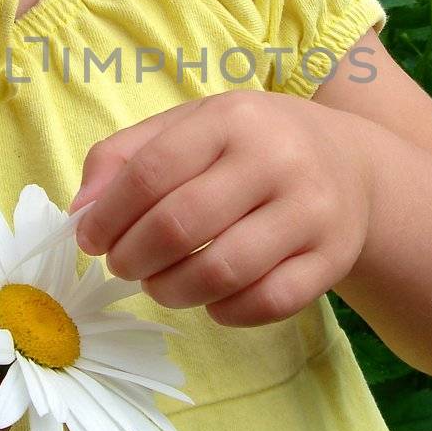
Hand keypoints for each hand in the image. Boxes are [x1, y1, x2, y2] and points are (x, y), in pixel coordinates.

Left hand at [69, 89, 371, 327]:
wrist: (349, 163)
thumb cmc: (251, 145)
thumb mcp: (191, 126)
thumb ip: (126, 156)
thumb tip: (82, 211)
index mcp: (233, 119)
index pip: (152, 172)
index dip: (108, 215)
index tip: (91, 239)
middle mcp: (278, 160)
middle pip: (181, 225)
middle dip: (133, 257)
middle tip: (122, 266)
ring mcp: (312, 212)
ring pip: (221, 272)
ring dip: (171, 290)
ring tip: (158, 284)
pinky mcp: (333, 258)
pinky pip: (267, 303)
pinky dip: (225, 311)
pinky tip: (209, 299)